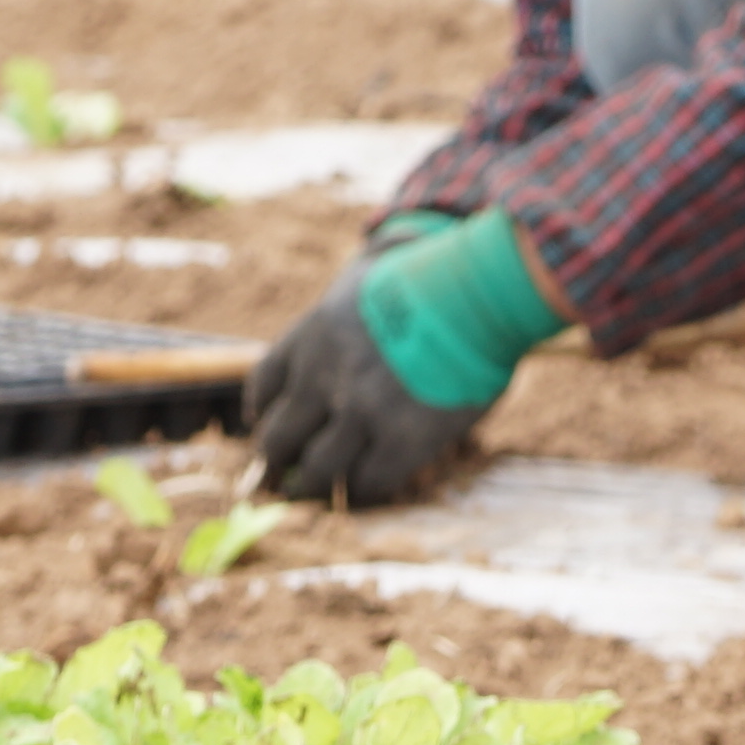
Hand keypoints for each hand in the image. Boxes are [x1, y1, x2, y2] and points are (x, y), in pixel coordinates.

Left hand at [246, 249, 491, 509]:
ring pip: (317, 473)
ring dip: (314, 488)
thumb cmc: (435, 272)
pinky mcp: (404, 440)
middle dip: (274, 465)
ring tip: (320, 492)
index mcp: (310, 337)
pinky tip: (371, 481)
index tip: (268, 424)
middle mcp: (325, 380)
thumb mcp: (372, 268)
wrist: (483, 289)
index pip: (261, 387)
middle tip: (277, 481)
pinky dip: (364, 488)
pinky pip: (369, 483)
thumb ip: (354, 284)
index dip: (262, 413)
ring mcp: (362, 413)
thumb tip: (369, 252)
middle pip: (276, 441)